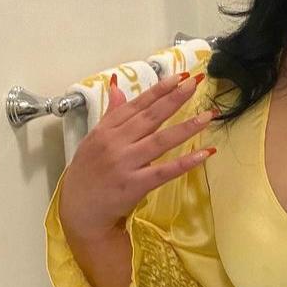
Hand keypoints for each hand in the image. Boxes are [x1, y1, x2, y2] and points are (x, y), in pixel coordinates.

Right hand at [58, 71, 217, 240]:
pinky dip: (185, 162)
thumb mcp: (94, 139)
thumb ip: (111, 114)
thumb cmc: (87, 173)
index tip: (181, 77)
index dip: (160, 90)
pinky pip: (164, 171)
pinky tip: (205, 152)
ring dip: (186, 127)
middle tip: (196, 83)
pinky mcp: (135, 185)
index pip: (138, 105)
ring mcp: (125, 163)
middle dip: (175, 99)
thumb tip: (117, 87)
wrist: (78, 210)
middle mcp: (115, 143)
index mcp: (107, 130)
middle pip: (150, 117)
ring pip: (160, 141)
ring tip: (208, 115)